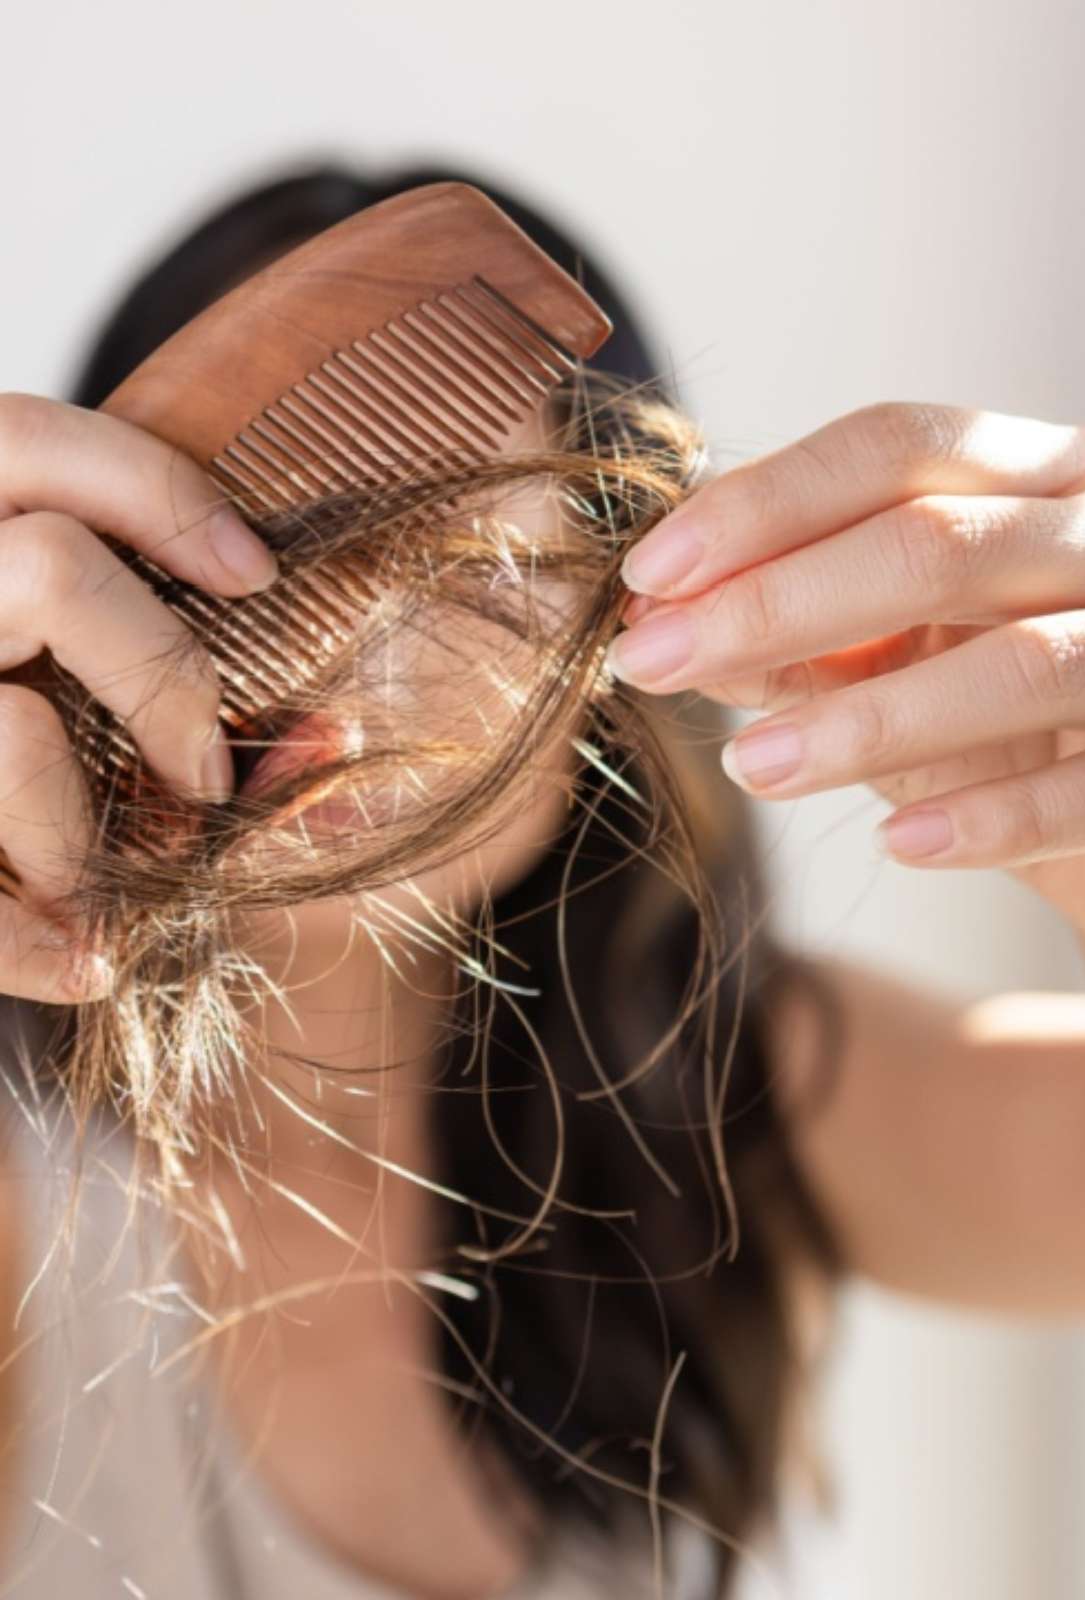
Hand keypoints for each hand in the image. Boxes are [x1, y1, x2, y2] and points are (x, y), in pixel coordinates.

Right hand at [0, 393, 278, 1000]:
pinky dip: (24, 943)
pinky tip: (84, 968)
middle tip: (206, 778)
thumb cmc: (6, 731)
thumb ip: (163, 673)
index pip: (33, 443)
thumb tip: (339, 749)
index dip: (153, 494)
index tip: (259, 575)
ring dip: (79, 831)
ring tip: (108, 897)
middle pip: (44, 570)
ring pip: (6, 735)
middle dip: (162, 678)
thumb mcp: (48, 668)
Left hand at [607, 402, 1084, 957]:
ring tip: (752, 766)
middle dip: (779, 603)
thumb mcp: (903, 670)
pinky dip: (1002, 819)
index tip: (648, 575)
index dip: (763, 504)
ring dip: (870, 720)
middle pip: (944, 541)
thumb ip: (801, 644)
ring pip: (1027, 662)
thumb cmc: (1025, 728)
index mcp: (1048, 477)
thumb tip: (661, 627)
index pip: (897, 449)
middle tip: (656, 663)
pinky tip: (902, 845)